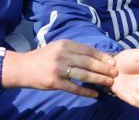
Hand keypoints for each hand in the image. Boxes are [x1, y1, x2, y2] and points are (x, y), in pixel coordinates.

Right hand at [1, 39, 117, 97]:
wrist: (24, 67)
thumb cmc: (43, 57)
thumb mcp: (58, 47)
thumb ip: (73, 50)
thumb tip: (95, 55)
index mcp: (65, 45)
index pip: (88, 50)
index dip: (102, 56)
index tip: (112, 61)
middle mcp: (62, 55)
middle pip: (88, 62)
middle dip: (104, 68)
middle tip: (115, 73)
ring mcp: (58, 69)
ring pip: (83, 75)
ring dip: (98, 79)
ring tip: (109, 83)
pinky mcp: (55, 82)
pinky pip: (74, 88)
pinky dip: (86, 92)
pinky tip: (95, 94)